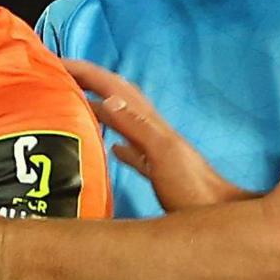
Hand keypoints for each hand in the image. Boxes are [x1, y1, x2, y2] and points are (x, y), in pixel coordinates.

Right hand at [68, 60, 240, 209]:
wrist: (221, 217)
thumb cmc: (194, 191)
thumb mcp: (163, 155)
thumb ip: (137, 127)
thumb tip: (107, 98)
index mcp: (153, 125)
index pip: (115, 88)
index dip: (88, 72)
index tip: (58, 62)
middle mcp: (154, 133)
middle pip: (118, 98)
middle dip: (90, 83)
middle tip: (60, 77)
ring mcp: (158, 152)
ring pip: (123, 122)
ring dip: (99, 108)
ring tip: (75, 104)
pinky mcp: (160, 173)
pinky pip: (133, 151)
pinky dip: (117, 142)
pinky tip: (110, 147)